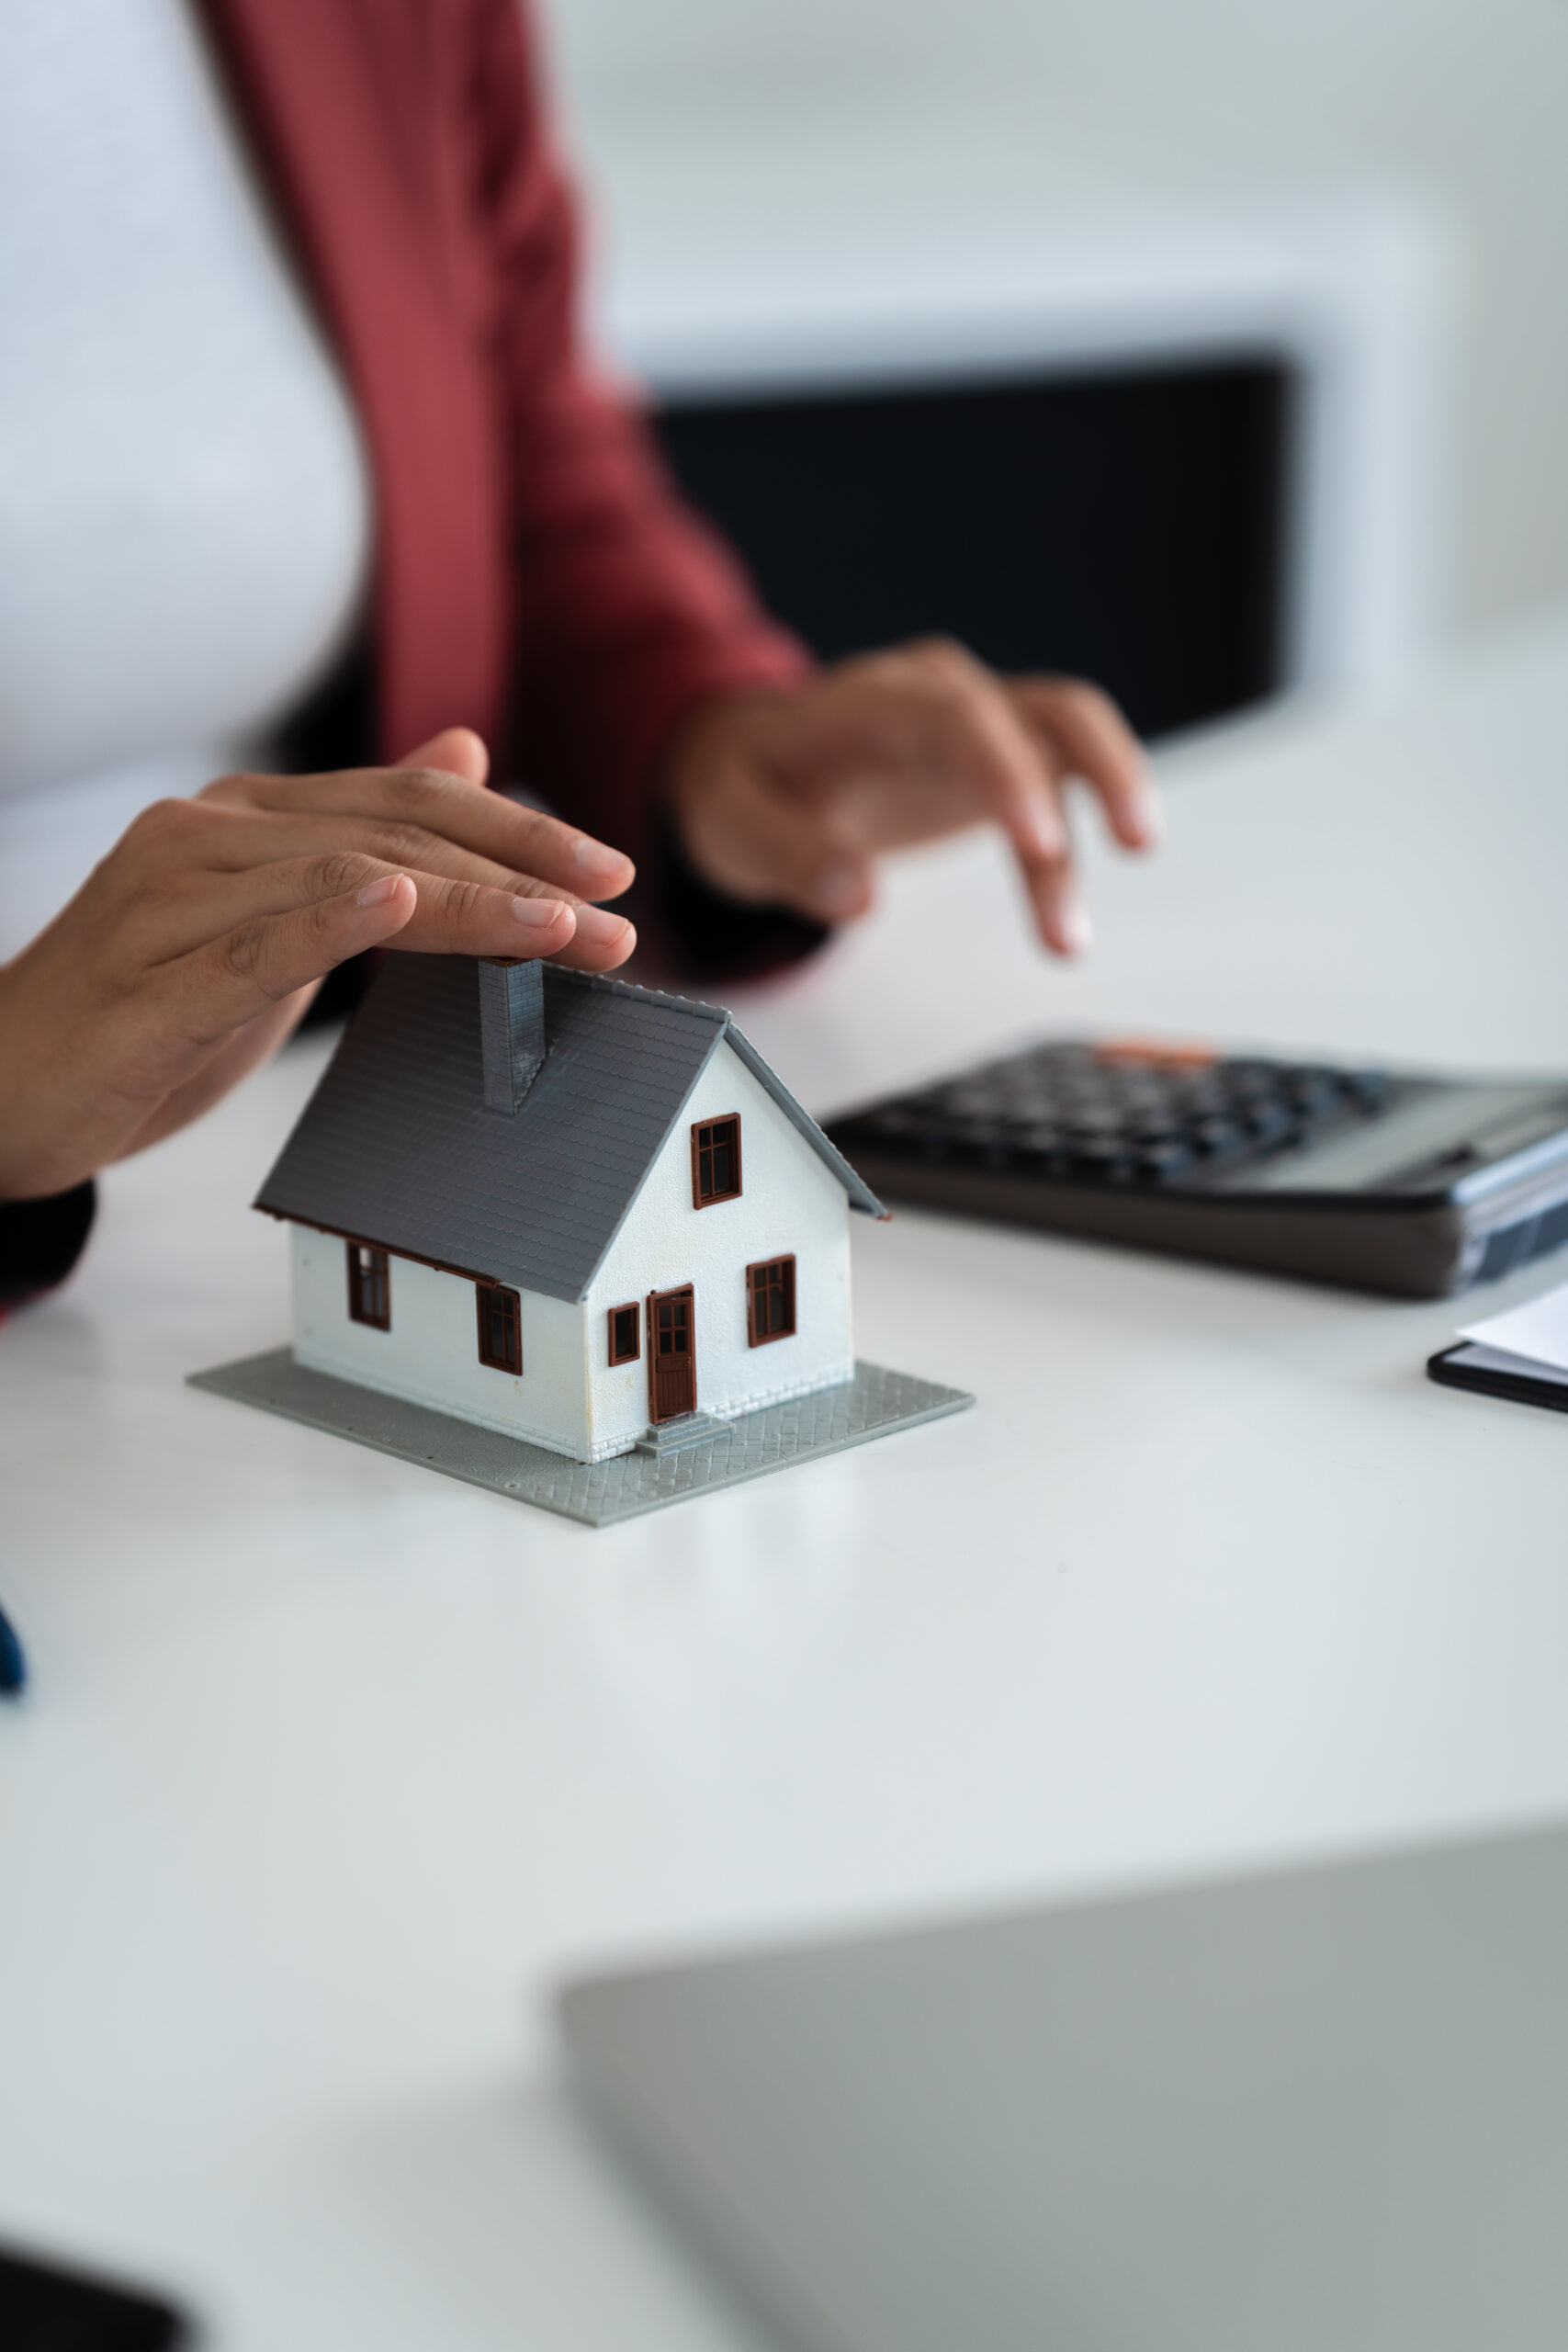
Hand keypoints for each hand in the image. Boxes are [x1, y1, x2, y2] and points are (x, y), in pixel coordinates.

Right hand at [0, 728, 635, 1201]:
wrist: (0, 1088)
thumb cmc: (144, 1008)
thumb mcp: (271, 918)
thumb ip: (362, 838)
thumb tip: (465, 749)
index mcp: (244, 820)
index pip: (406, 802)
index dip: (517, 831)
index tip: (613, 874)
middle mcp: (205, 837)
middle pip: (393, 832)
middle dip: (519, 872)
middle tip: (617, 915)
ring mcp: (165, 903)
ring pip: (343, 882)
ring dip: (467, 907)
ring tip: (560, 933)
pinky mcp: (142, 983)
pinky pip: (248, 946)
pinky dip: (327, 921)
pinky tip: (401, 904)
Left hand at [665, 639, 1158, 954]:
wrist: (755, 763)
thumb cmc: (750, 789)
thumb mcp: (734, 823)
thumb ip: (788, 855)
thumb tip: (856, 896)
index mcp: (872, 703)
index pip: (957, 719)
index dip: (1008, 773)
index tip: (1040, 842)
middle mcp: (938, 695)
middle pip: (1043, 708)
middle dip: (1096, 773)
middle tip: (1134, 843)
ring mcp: (977, 718)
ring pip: (1071, 732)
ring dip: (1113, 795)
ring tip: (1109, 896)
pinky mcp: (1000, 754)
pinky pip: (1064, 775)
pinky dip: (1083, 835)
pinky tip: (1069, 918)